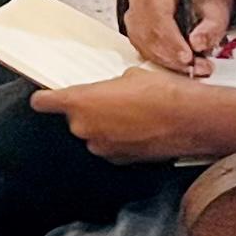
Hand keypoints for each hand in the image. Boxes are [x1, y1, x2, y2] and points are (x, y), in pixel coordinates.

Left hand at [29, 68, 229, 163]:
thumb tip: (115, 88)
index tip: (44, 98)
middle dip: (90, 111)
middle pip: (75, 118)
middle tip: (113, 101)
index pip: (44, 102)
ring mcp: (101, 146)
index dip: (45, 99)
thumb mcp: (132, 75)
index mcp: (80, 101)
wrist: (190, 120)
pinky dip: (120, 139)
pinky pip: (111, 146)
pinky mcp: (119, 160)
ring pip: (94, 133)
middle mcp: (84, 127)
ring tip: (133, 114)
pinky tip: (140, 128)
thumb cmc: (163, 93)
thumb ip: (111, 85)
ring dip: (106, 126)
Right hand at [123, 0, 234, 74]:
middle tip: (196, 67)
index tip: (189, 57)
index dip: (172, 41)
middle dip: (173, 56)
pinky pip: (143, 49)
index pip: (159, 16)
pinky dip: (161, 60)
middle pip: (150, 33)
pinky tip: (179, 65)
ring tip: (192, 68)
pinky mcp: (136, 30)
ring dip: (167, 61)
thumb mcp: (216, 6)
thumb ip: (211, 25)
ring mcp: (135, 15)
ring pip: (144, 44)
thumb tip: (198, 44)